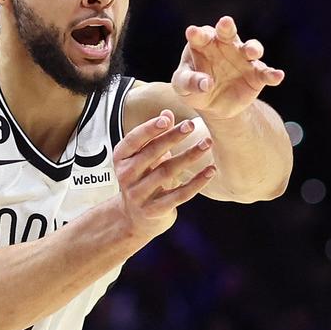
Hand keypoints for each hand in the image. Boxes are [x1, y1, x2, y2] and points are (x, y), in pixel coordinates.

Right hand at [114, 110, 215, 235]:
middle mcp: (125, 176)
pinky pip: (179, 195)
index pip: (133, 140)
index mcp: (120, 159)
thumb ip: (154, 135)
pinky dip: (196, 182)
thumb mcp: (144, 156)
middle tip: (191, 125)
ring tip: (206, 144)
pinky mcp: (154, 210)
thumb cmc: (143, 178)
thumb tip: (167, 112)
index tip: (167, 119)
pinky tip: (210, 171)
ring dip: (188, 156)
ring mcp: (139, 195)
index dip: (149, 129)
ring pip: (166, 172)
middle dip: (172, 138)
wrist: (135, 217)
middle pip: (151, 154)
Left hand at [172, 16, 283, 119]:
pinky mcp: (256, 75)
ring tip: (252, 53)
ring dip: (253, 48)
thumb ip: (190, 82)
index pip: (200, 36)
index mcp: (203, 44)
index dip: (197, 34)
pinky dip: (272, 74)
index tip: (192, 32)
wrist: (213, 106)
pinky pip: (266, 73)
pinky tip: (277, 76)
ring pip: (251, 48)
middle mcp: (225, 46)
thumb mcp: (183, 88)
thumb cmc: (193, 89)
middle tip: (225, 22)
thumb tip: (206, 83)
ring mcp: (243, 59)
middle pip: (227, 33)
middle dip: (227, 27)